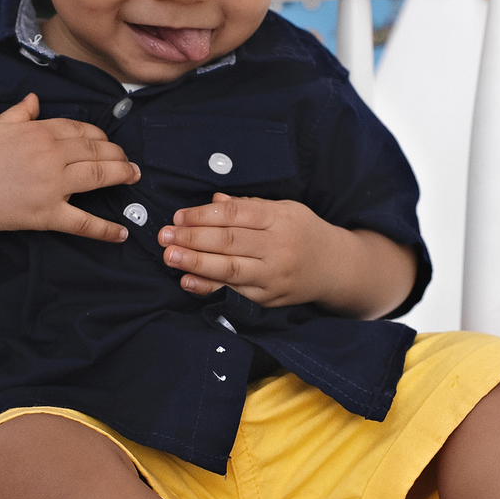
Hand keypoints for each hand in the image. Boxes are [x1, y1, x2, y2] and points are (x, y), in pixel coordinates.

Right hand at [0, 90, 140, 244]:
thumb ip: (19, 114)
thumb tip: (34, 99)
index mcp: (39, 132)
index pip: (80, 129)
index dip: (99, 135)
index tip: (108, 141)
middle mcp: (51, 155)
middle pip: (95, 150)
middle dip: (117, 154)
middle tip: (129, 160)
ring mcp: (52, 185)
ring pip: (98, 177)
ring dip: (121, 175)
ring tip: (134, 176)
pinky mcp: (47, 214)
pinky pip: (83, 222)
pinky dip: (105, 229)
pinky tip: (121, 232)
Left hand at [159, 191, 342, 306]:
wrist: (334, 268)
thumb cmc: (303, 232)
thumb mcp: (284, 209)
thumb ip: (249, 205)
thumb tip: (214, 200)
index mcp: (280, 219)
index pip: (236, 214)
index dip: (204, 215)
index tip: (179, 217)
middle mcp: (278, 247)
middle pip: (229, 241)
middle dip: (193, 238)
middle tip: (165, 235)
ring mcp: (273, 275)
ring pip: (230, 269)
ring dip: (195, 263)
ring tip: (170, 256)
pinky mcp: (268, 298)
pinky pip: (234, 292)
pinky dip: (209, 287)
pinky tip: (188, 281)